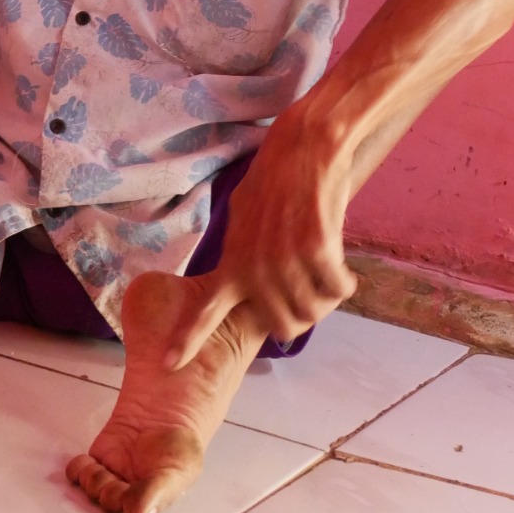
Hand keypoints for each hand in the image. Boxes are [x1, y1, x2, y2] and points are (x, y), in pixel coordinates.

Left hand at [165, 100, 357, 369]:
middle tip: (314, 295)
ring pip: (313, 311)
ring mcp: (283, 261)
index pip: (204, 310)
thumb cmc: (276, 178)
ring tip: (330, 276)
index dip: (187, 340)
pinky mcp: (315, 251)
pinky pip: (337, 288)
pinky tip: (342, 266)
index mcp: (232, 262)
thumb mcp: (243, 217)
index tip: (169, 365)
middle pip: (284, 328)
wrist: (302, 146)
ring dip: (327, 299)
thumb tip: (245, 280)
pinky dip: (344, 281)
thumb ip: (243, 253)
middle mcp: (254, 268)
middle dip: (304, 316)